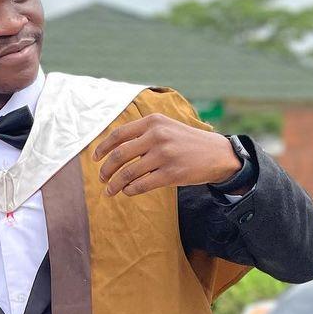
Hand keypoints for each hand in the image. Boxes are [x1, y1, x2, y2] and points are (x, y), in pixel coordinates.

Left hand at [93, 114, 241, 197]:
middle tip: (102, 178)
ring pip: (128, 173)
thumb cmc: (186, 142)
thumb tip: (112, 148)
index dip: (102, 148)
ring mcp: (164, 155)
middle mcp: (157, 136)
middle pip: (119, 155)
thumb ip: (142, 133)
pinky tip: (127, 191)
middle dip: (106, 169)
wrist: (217, 154)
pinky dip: (130, 190)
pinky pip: (142, 185)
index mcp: (153, 122)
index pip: (118, 135)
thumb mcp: (166, 127)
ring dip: (114, 184)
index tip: (95, 159)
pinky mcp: (171, 174)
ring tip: (110, 191)